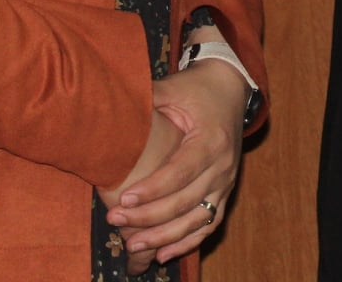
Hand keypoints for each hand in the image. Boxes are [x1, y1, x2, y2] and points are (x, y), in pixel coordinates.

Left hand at [103, 59, 249, 268]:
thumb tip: (111, 101)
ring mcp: (226, 181)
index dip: (153, 189)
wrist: (230, 89)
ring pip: (198, 220)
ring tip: (134, 244)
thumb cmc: (196, 89)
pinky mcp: (225, 191)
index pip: (181, 171)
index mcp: (210, 139)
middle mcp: (223, 165)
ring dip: (166, 237)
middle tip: (115, 220)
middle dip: (149, 216)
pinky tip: (162, 254)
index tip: (124, 199)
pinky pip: (209, 224)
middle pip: (186, 201)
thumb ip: (147, 97)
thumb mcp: (173, 87)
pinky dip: (187, 242)